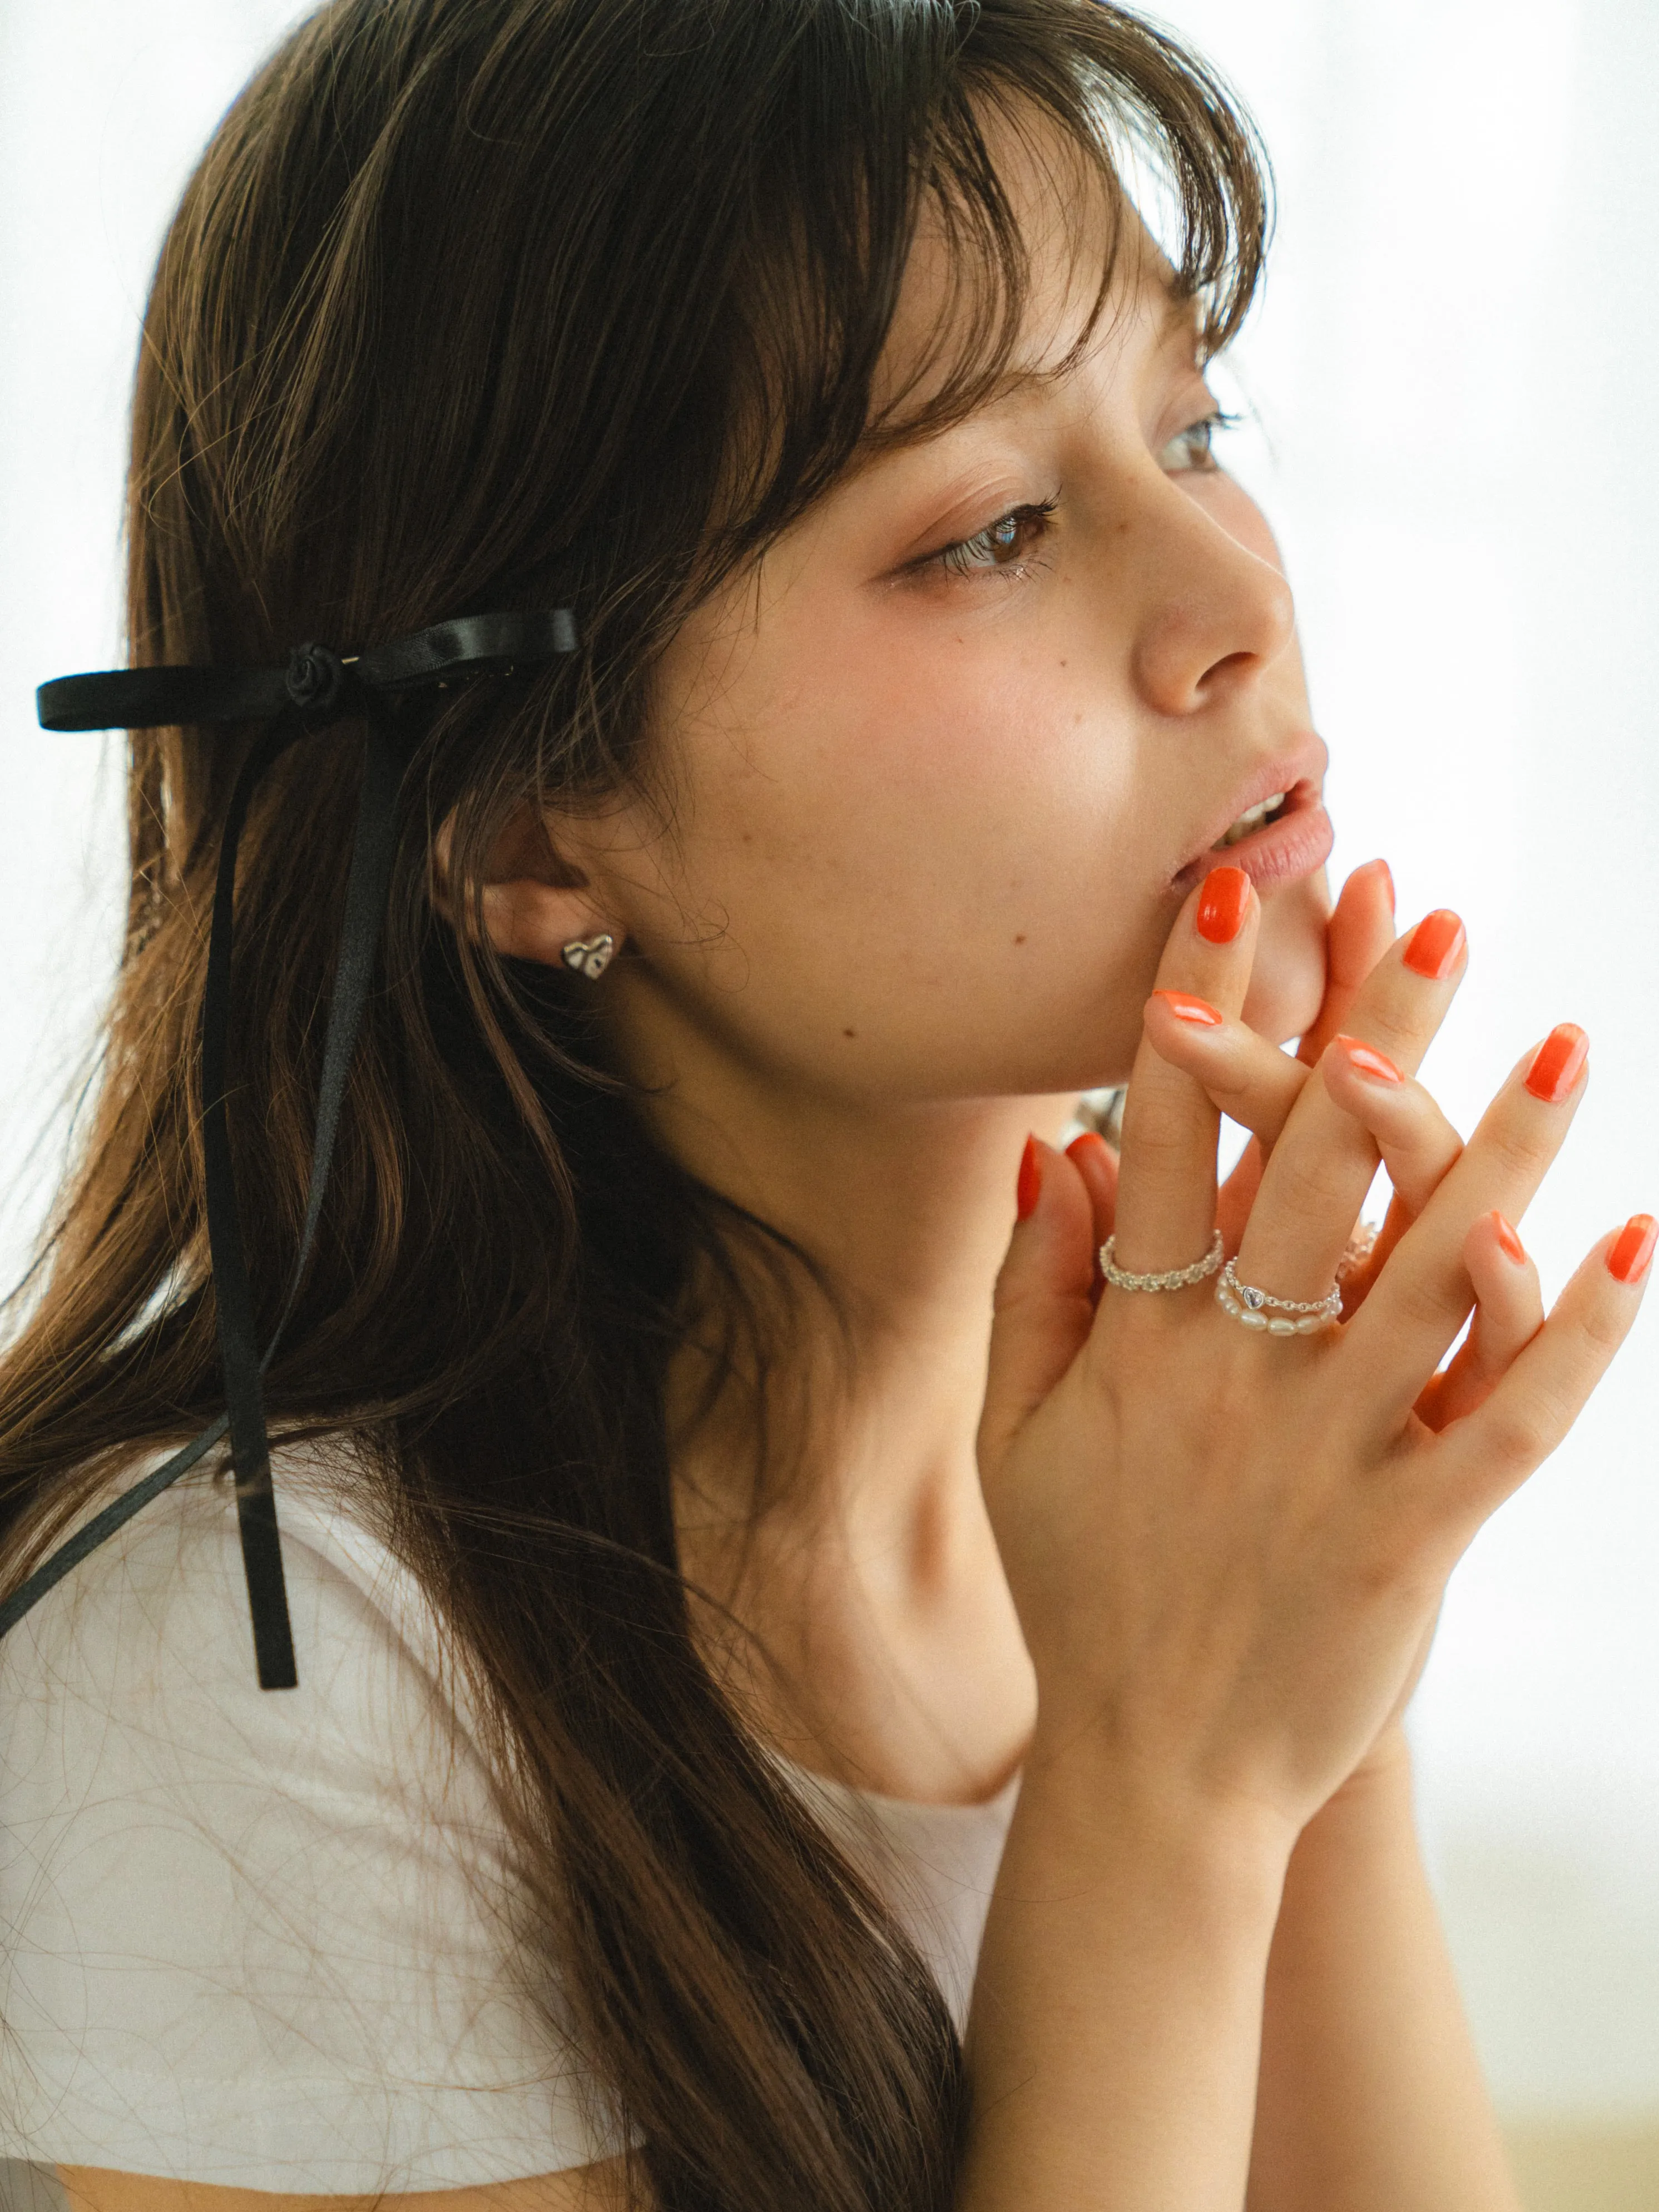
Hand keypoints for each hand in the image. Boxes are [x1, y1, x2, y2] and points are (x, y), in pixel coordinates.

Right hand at [980, 865, 1649, 1837]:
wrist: (1157, 1773)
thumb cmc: (1082, 1591)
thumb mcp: (1012, 1438)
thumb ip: (1029, 1289)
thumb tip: (1056, 1148)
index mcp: (1132, 1344)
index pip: (1167, 1137)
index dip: (1200, 1007)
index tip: (1238, 891)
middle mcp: (1231, 1375)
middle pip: (1309, 1170)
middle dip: (1369, 1029)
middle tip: (1427, 916)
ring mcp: (1327, 1453)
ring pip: (1428, 1273)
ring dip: (1504, 1148)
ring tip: (1564, 1043)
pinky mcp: (1412, 1534)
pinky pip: (1511, 1416)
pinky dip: (1582, 1331)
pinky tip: (1643, 1238)